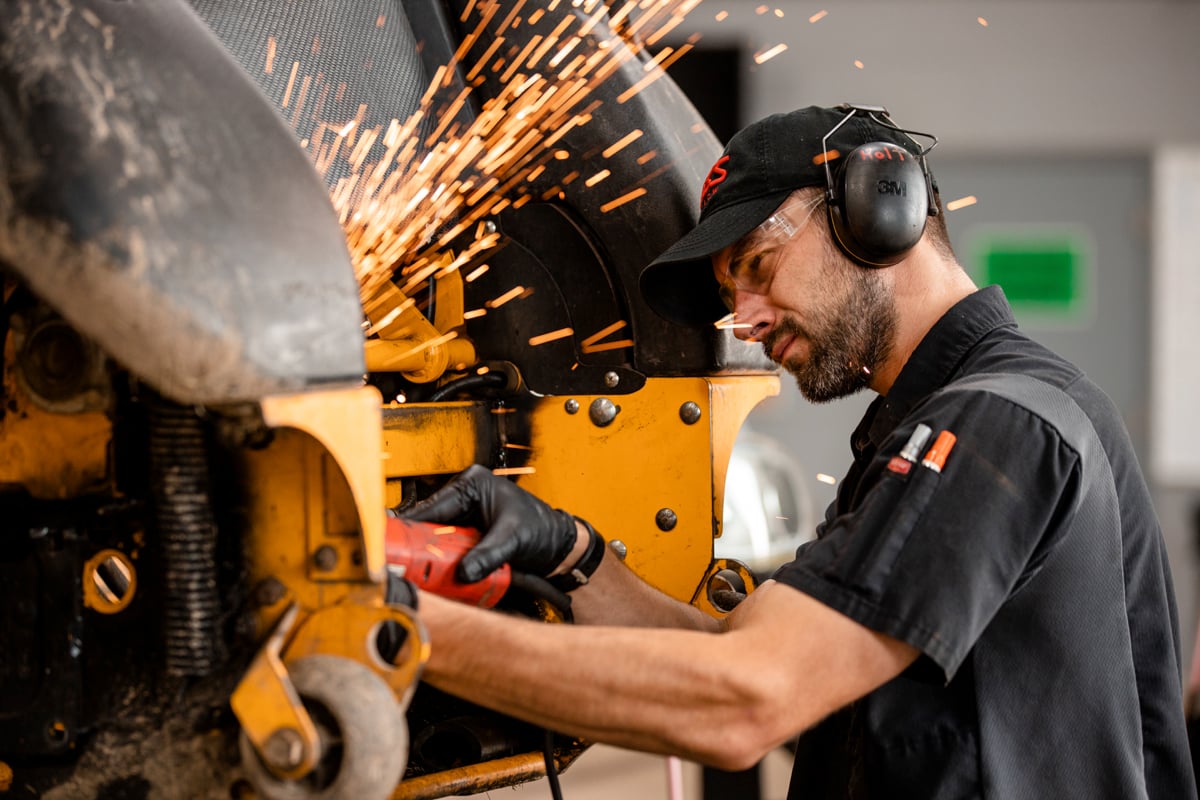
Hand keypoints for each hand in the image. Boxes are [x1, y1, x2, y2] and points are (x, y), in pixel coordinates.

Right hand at [402, 464, 578, 582]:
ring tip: (424, 574)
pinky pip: (447, 550)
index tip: (398, 547)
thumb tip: (465, 571)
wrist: (558, 544)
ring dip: (432, 558)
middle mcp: (464, 497)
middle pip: (429, 525)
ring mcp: (464, 517)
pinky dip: (444, 563)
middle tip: (410, 566)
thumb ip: (489, 554)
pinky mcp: (467, 535)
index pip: (433, 507)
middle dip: (421, 547)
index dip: (414, 528)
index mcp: (472, 484)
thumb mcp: (514, 539)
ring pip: (435, 539)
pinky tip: (441, 575)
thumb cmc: (542, 529)